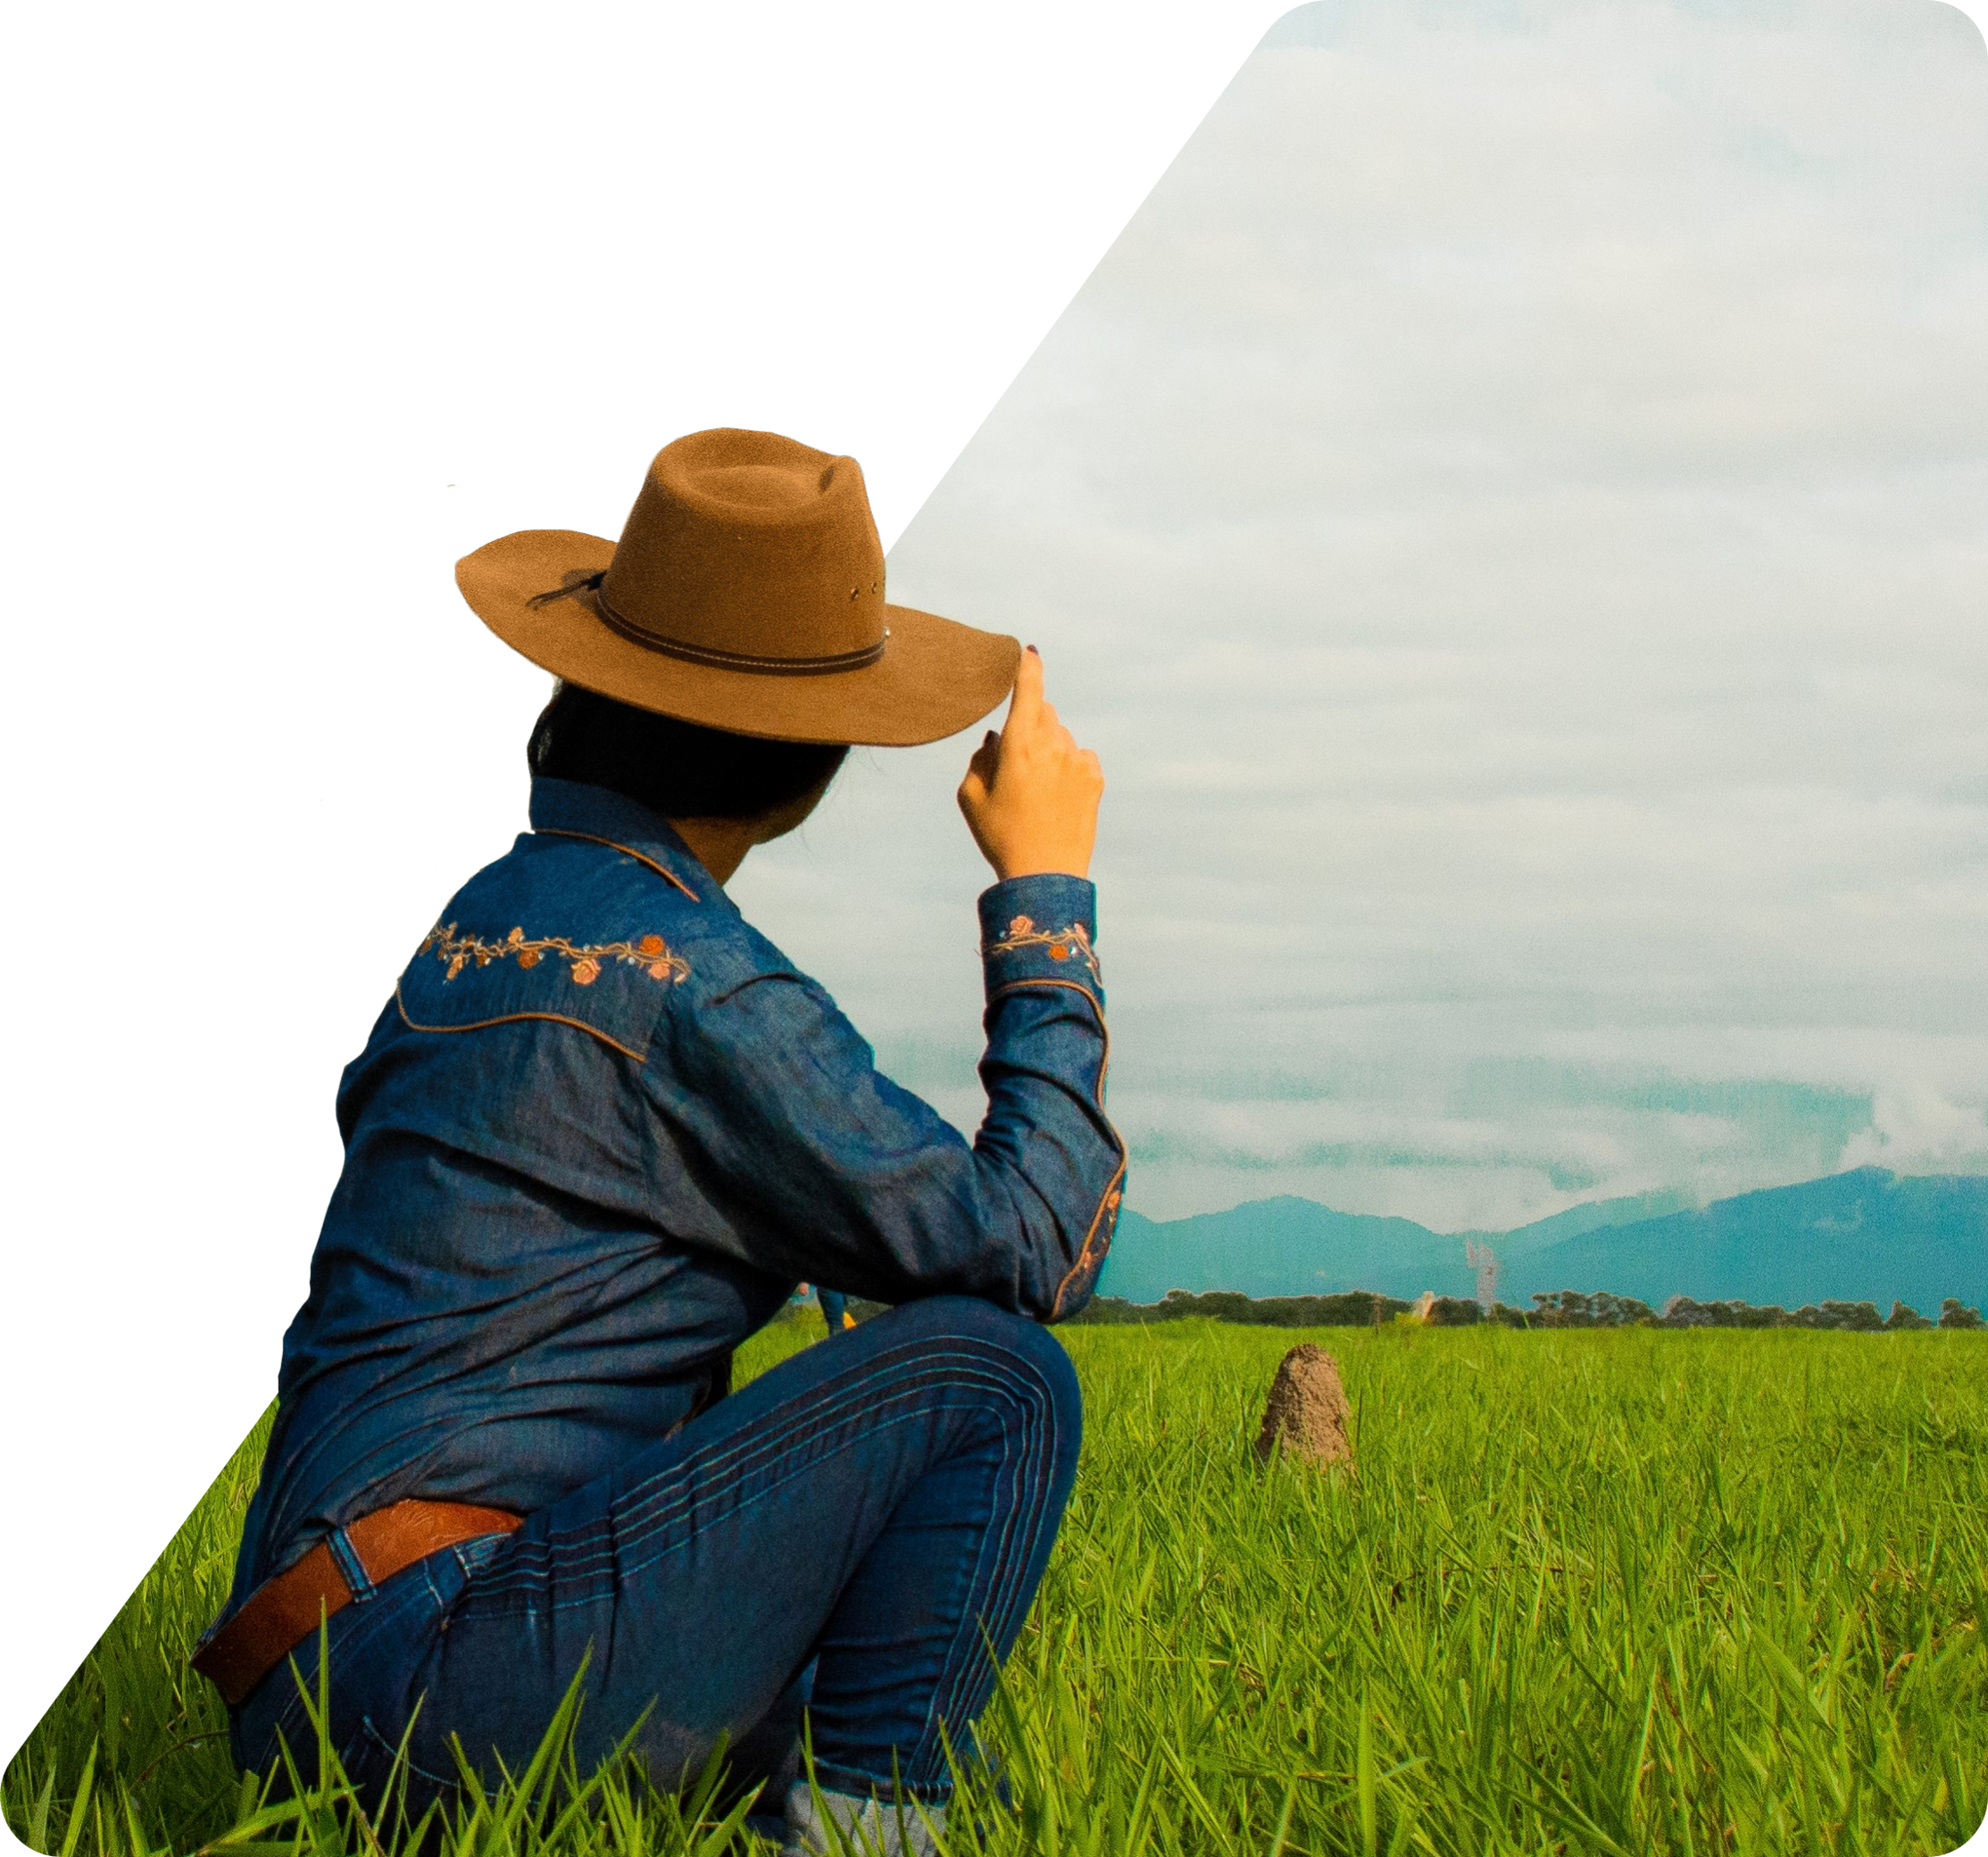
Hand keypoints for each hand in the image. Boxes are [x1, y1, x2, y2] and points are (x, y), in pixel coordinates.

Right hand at [957, 647, 1104, 880]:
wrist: (1046, 875)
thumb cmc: (1001, 836)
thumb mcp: (971, 798)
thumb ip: (979, 757)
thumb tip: (996, 737)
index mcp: (1019, 745)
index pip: (1028, 690)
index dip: (1028, 666)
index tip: (1029, 651)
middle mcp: (1053, 745)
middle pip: (1043, 711)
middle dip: (1030, 721)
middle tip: (1015, 759)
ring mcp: (1078, 761)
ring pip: (1061, 735)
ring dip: (1048, 746)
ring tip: (1035, 790)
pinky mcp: (1095, 778)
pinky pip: (1079, 756)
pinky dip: (1068, 765)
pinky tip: (1057, 796)